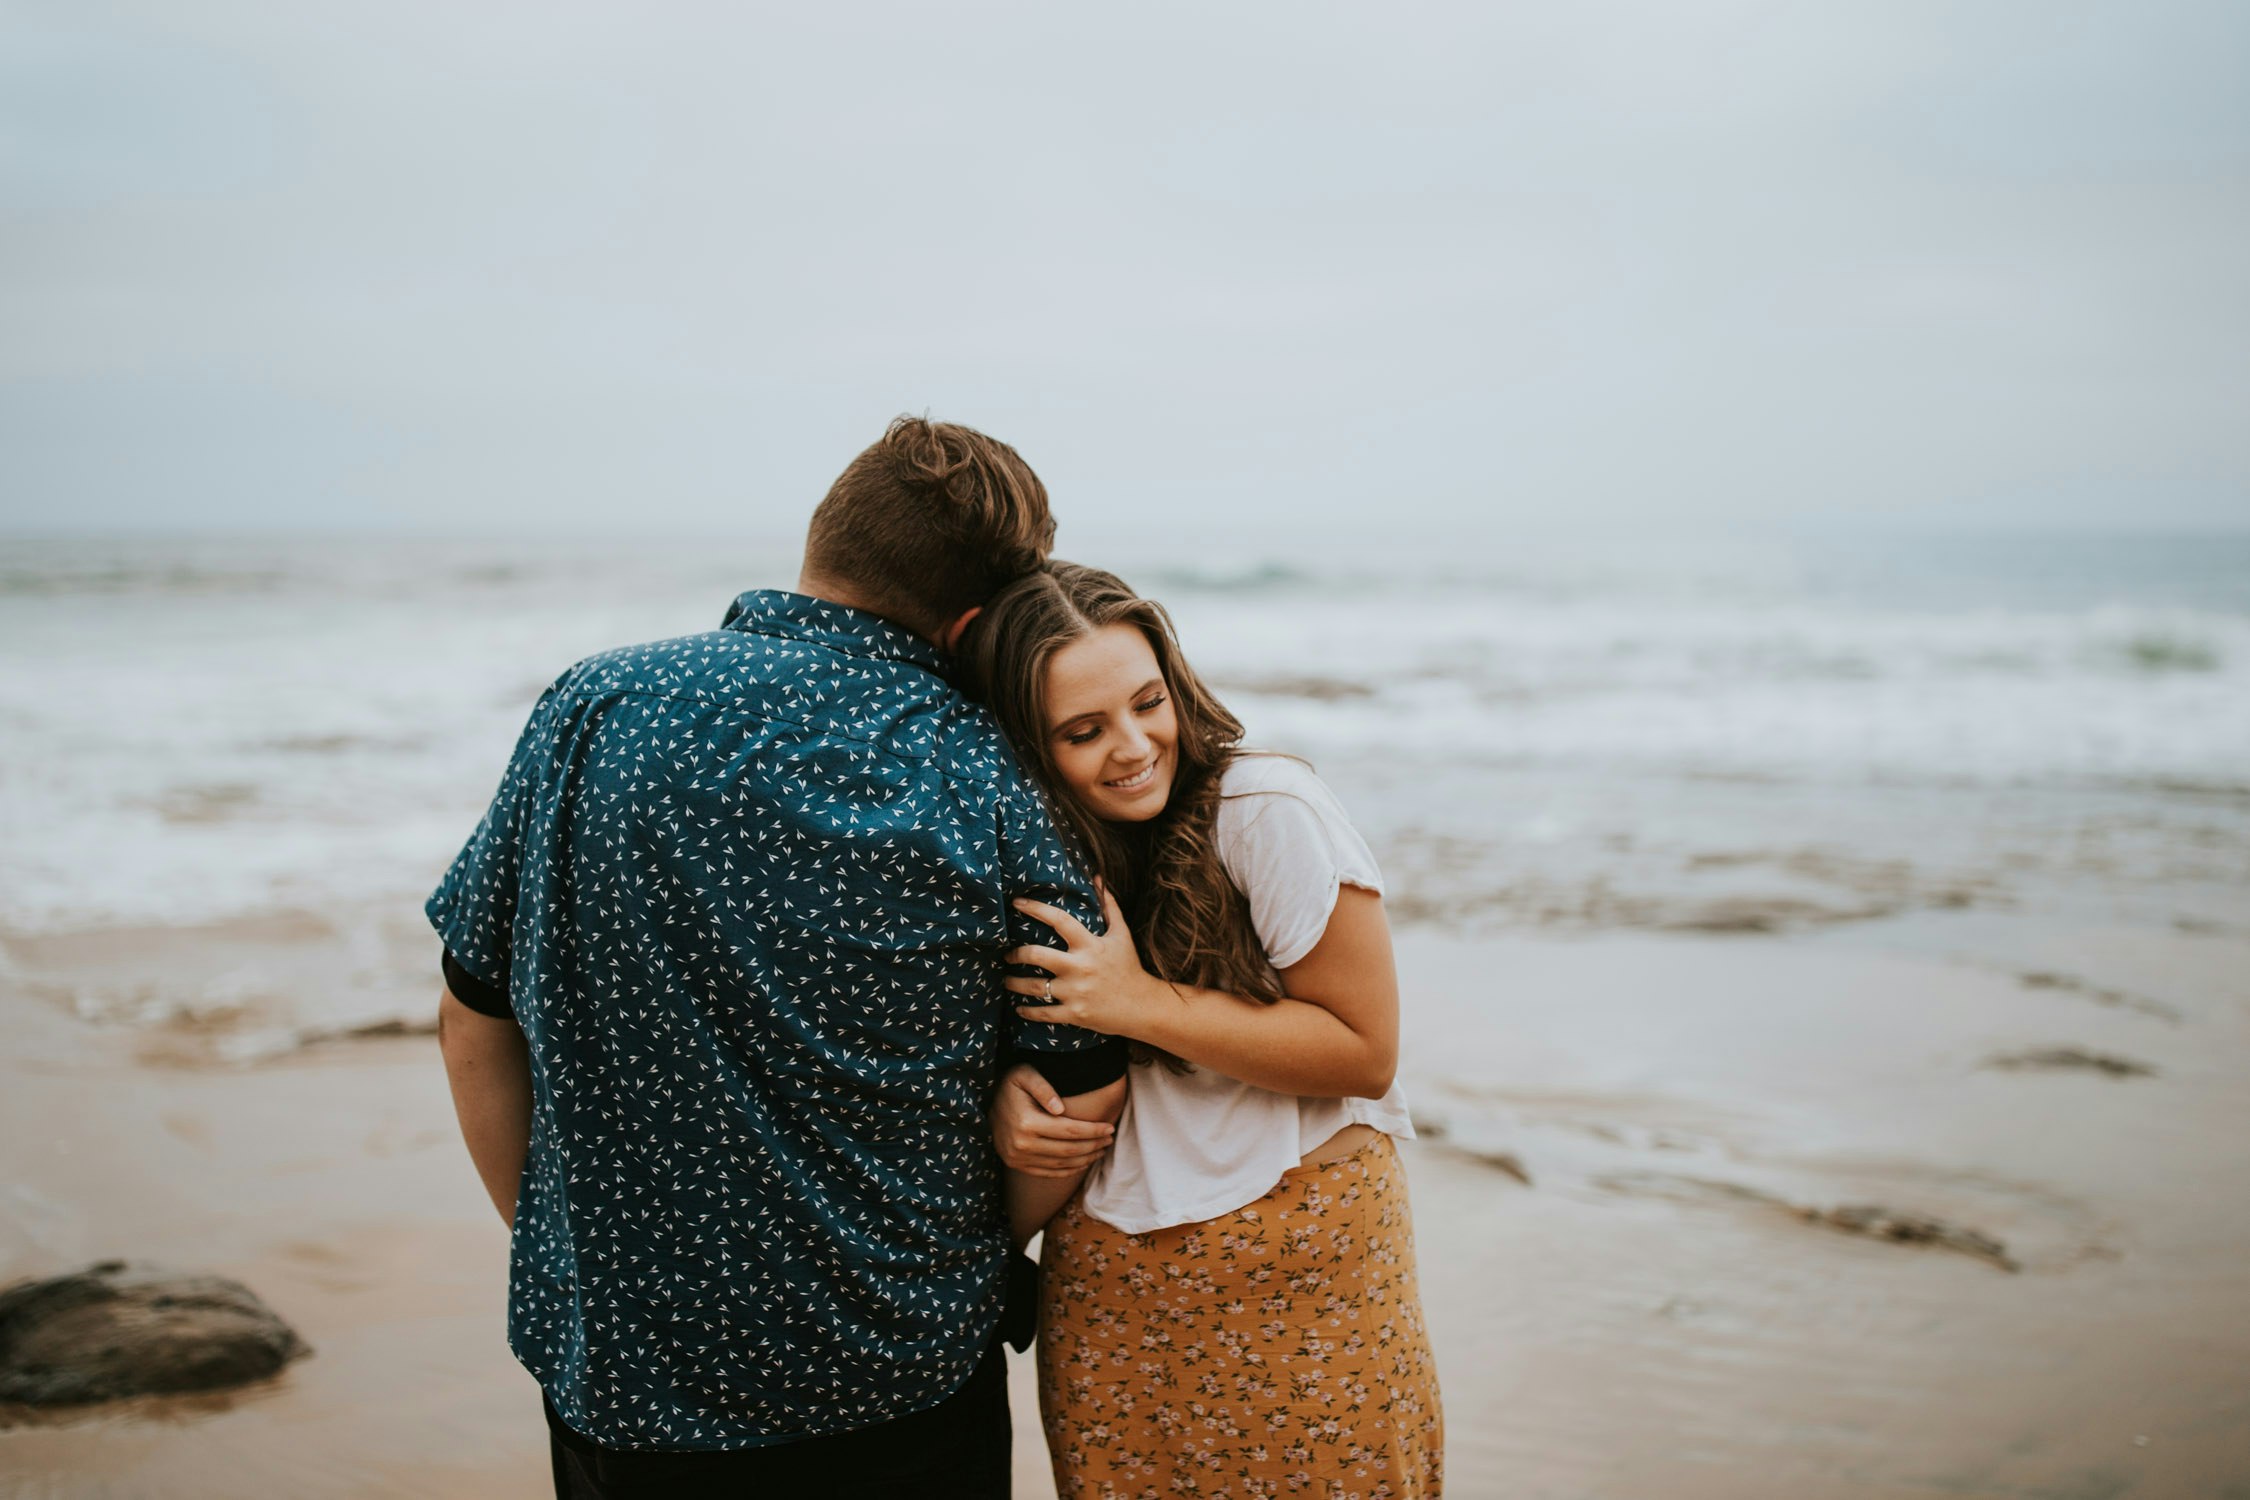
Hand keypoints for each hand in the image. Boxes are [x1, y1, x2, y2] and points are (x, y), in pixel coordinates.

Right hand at [990, 1064, 1115, 1177]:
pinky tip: (1083, 1162)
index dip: (1093, 1131)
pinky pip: (1048, 1173)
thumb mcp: (1025, 1075)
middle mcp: (1022, 1145)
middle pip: (1069, 1150)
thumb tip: (1060, 1109)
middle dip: (1094, 1145)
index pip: (1070, 1131)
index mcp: (1027, 1123)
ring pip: (1061, 1165)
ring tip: (1101, 1150)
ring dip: (1085, 1159)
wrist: (982, 1102)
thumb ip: (1043, 1088)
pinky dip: (1068, 1170)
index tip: (1110, 1127)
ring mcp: (1017, 1158)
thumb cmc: (1010, 1083)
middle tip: (1110, 1139)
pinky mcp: (1016, 1164)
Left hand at [1004, 882, 1162, 1035]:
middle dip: (1016, 954)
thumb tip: (1098, 878)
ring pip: (1034, 987)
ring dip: (1014, 983)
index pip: (1059, 920)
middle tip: (1007, 955)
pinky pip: (1043, 1013)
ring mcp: (1076, 992)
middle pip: (1037, 955)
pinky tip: (1019, 1008)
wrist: (1142, 1006)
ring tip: (1006, 980)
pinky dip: (1027, 1011)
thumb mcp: (1121, 934)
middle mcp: (1080, 967)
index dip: (1035, 908)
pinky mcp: (1074, 1014)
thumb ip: (1109, 906)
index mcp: (1090, 945)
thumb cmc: (1129, 967)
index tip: (1016, 903)